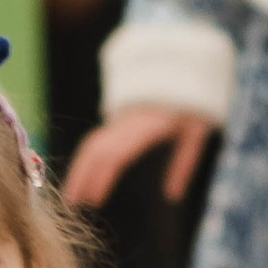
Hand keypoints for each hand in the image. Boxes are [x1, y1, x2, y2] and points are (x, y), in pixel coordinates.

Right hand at [60, 102, 216, 210]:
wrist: (183, 64)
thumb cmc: (194, 100)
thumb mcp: (197, 130)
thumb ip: (184, 162)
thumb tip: (172, 196)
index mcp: (148, 124)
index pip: (118, 152)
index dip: (102, 176)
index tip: (93, 199)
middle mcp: (129, 121)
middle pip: (96, 148)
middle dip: (80, 175)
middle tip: (70, 203)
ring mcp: (122, 118)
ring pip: (92, 142)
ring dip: (79, 169)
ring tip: (71, 196)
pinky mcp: (119, 118)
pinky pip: (98, 139)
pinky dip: (87, 159)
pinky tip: (83, 178)